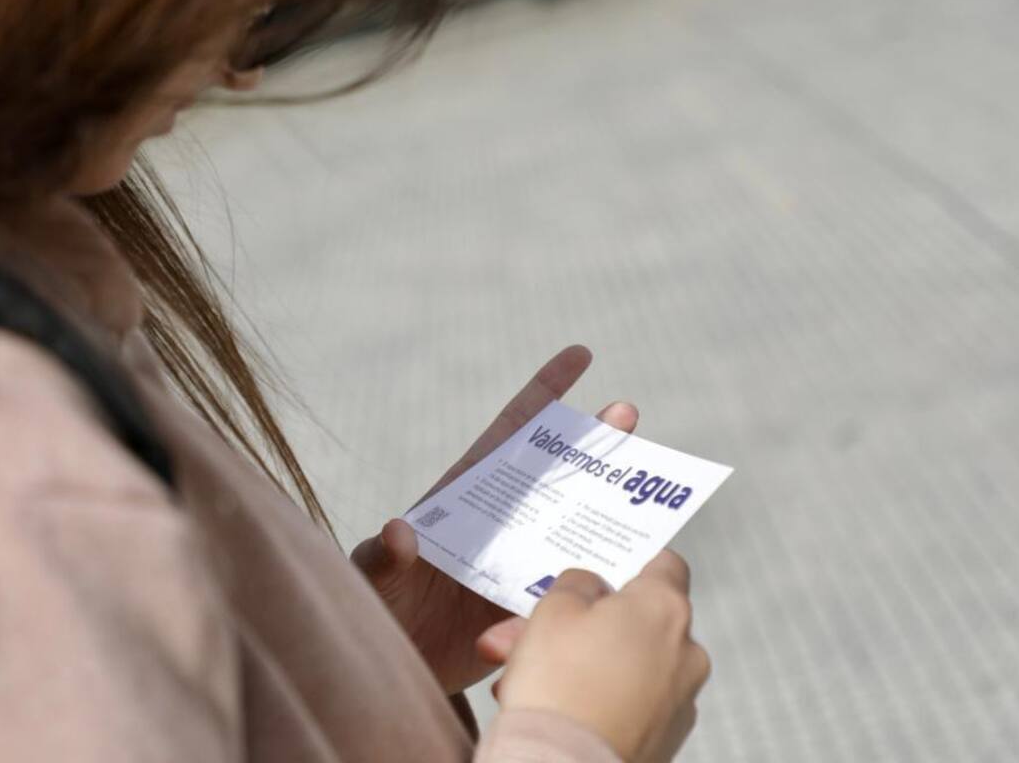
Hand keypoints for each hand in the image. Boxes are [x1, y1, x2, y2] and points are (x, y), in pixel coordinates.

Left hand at [350, 345, 640, 692]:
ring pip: (576, 519)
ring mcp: (524, 556)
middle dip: (593, 438)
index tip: (579, 355)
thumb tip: (399, 533)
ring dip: (609, 500)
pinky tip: (640, 558)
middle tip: (627, 413)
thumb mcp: (373, 579)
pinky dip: (607, 565)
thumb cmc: (378, 608)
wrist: (397, 664)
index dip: (544, 392)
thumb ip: (383, 556)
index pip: (510, 432)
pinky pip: (578, 577)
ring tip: (645, 484)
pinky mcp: (536, 598)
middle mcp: (503, 519)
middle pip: (557, 468)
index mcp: (467, 495)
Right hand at [485, 553, 709, 762]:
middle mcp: (686, 651)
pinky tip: (551, 706)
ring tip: (521, 675)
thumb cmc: (560, 685)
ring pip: (624, 663)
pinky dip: (595, 699)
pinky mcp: (665, 739)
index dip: (630, 563)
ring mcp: (679, 700)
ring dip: (579, 662)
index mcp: (664, 607)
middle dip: (579, 623)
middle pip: (632, 620)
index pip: (664, 563)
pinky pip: (628, 703)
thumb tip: (591, 588)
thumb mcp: (553, 609)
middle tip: (528, 631)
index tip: (603, 571)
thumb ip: (577, 584)